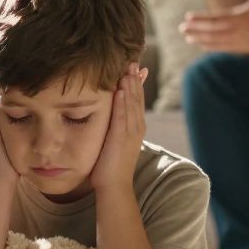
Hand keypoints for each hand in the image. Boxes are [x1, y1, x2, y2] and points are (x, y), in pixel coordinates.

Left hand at [90, 63, 147, 193]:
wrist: (115, 187)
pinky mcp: (121, 137)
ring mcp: (130, 132)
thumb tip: (110, 119)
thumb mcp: (114, 142)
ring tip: (128, 67)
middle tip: (133, 60)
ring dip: (131, 84)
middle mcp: (136, 127)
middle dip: (135, 78)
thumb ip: (115, 129)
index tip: (135, 67)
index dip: (136, 83)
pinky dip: (123, 101)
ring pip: (132, 103)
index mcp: (135, 127)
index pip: (137, 100)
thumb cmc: (111, 167)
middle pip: (137, 97)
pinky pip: (122, 115)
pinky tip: (121, 88)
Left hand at [179, 0, 248, 53]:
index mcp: (239, 17)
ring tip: (187, 37)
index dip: (200, 18)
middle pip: (211, 30)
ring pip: (214, 41)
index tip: (188, 16)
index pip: (215, 17)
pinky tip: (200, 45)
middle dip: (195, 29)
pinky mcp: (240, 48)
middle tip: (181, 27)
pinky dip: (210, 47)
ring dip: (199, 39)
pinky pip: (221, 48)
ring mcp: (237, 41)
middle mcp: (236, 31)